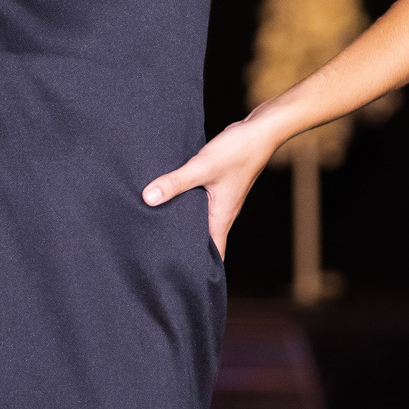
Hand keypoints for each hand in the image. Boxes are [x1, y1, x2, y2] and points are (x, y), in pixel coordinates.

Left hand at [142, 114, 279, 257]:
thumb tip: (148, 198)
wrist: (260, 130)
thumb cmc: (239, 152)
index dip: (200, 268)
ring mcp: (219, 198)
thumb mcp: (202, 167)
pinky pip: (198, 201)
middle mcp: (221, 212)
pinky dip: (185, 204)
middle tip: (159, 257)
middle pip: (202, 238)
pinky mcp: (215, 184)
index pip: (213, 253)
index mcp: (221, 217)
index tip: (180, 277)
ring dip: (183, 224)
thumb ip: (175, 182)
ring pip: (199, 219)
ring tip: (157, 230)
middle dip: (185, 248)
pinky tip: (168, 198)